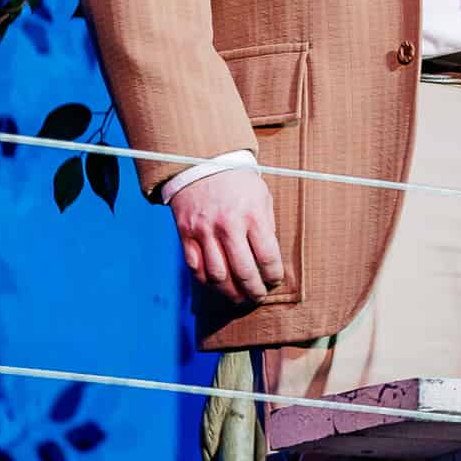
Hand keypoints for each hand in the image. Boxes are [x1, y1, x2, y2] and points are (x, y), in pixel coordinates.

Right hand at [169, 167, 282, 302]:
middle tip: (258, 296)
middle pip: (243, 272)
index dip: (273, 276)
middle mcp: (228, 225)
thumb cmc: (238, 182)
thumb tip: (270, 260)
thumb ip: (266, 227)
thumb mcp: (262, 198)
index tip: (275, 281)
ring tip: (239, 297)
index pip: (267, 257)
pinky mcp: (186, 234)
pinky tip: (218, 284)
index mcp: (252, 215)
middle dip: (254, 291)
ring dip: (230, 293)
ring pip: (218, 276)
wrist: (202, 163)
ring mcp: (204, 231)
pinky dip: (207, 282)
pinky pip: (196, 268)